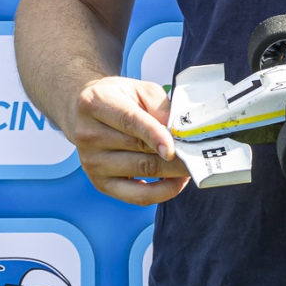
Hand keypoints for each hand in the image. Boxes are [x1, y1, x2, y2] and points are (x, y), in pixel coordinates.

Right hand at [67, 76, 190, 204]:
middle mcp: (88, 134)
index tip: (173, 148)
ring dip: (172, 172)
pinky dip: (161, 192)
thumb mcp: (140, 90)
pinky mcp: (99, 183)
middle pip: (139, 149)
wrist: (86, 113)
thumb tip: (179, 132)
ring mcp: (91, 162)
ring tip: (191, 164)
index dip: (154, 135)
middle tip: (199, 154)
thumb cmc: (119, 99)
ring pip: (141, 171)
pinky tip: (176, 182)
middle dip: (174, 155)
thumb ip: (160, 107)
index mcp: (96, 103)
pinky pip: (136, 196)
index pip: (129, 121)